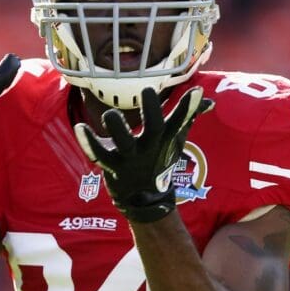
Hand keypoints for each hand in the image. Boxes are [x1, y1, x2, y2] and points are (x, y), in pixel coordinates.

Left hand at [74, 87, 213, 222]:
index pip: (180, 120)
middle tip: (148, 91)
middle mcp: (149, 146)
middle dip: (151, 110)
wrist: (145, 199)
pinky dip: (89, 142)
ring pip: (124, 142)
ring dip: (118, 128)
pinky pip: (99, 154)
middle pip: (154, 128)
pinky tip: (80, 127)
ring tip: (110, 114)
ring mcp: (130, 157)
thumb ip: (189, 116)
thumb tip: (209, 101)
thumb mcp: (176, 139)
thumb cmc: (160, 160)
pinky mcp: (112, 166)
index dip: (188, 107)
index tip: (196, 91)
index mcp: (164, 138)